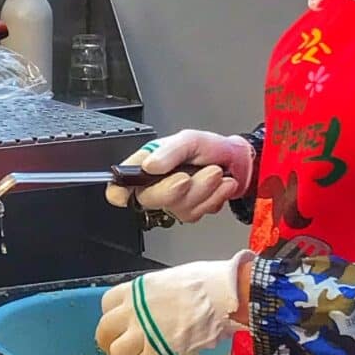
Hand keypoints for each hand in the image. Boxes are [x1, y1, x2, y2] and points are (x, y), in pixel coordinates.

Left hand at [97, 259, 245, 354]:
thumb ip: (158, 297)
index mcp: (136, 290)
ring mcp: (143, 331)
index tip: (121, 324)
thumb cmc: (206, 282)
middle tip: (121, 350)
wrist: (221, 294)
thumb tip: (163, 308)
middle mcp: (133, 310)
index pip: (107, 303)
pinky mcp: (158, 350)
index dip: (113, 316)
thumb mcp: (171, 280)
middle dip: (109, 343)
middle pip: (104, 330)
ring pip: (117, 353)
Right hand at [106, 130, 252, 222]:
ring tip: (215, 172)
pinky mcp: (190, 212)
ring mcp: (172, 201)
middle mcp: (155, 185)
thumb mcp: (189, 140)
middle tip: (188, 176)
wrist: (237, 161)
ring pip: (178, 208)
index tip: (122, 196)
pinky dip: (213, 197)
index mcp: (146, 165)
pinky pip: (197, 213)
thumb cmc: (209, 148)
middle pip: (149, 199)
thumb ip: (169, 152)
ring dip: (203, 189)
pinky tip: (220, 185)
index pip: (120, 184)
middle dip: (173, 189)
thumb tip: (149, 166)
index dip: (117, 191)